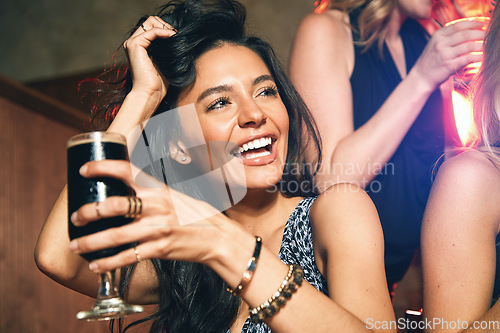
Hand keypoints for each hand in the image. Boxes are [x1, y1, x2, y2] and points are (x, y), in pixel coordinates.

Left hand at [68, 160, 240, 272]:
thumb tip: (127, 192)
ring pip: (116, 235)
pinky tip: (96, 265)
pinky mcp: (160, 249)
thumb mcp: (176, 196)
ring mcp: (158, 229)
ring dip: (91, 241)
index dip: (103, 168)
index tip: (84, 170)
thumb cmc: (198, 215)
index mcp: (160, 189)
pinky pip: (128, 257)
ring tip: (76, 245)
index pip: (128, 171)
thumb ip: (153, 193)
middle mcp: (157, 206)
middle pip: (115, 205)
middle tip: (76, 217)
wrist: (219, 238)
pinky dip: (108, 263)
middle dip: (90, 212)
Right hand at [123, 16, 176, 110]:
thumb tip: (180, 38)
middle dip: (166, 25)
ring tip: (175, 36)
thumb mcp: (165, 61)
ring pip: (150, 21)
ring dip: (166, 27)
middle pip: (151, 20)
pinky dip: (164, 32)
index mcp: (139, 46)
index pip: (153, 26)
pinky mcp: (135, 45)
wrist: (150, 94)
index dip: (166, 28)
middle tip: (177, 36)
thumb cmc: (158, 83)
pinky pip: (152, 31)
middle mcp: (133, 42)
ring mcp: (132, 43)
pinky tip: (173, 37)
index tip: (178, 36)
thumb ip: (167, 49)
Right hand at [411, 18, 485, 89]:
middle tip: (487, 35)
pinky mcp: (449, 65)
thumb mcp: (434, 45)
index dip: (472, 24)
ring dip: (481, 45)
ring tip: (486, 46)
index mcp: (437, 36)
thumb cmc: (430, 62)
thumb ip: (448, 37)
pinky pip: (468, 58)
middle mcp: (440, 43)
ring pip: (469, 46)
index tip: (481, 24)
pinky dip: (477, 57)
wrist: (421, 78)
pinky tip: (481, 56)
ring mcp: (445, 54)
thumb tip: (468, 31)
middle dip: (480, 33)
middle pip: (466, 34)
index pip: (458, 25)